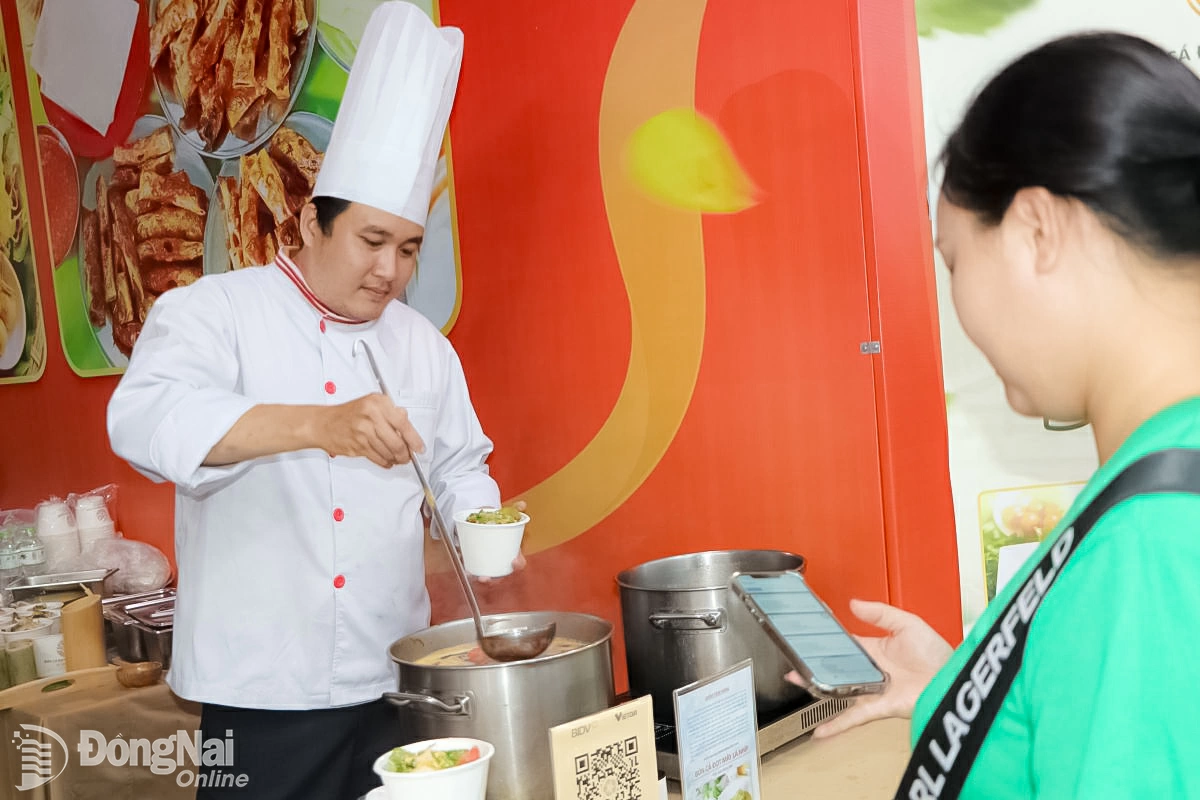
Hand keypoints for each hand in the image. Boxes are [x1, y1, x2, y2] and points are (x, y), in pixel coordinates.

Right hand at [314, 393, 424, 468]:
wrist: (323, 423)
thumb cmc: (349, 413)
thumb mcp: (372, 404)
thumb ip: (392, 413)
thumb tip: (409, 426)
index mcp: (378, 403)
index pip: (403, 423)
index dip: (414, 439)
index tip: (419, 448)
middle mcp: (370, 416)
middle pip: (397, 442)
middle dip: (405, 454)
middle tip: (408, 456)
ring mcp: (363, 432)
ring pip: (388, 452)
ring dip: (395, 459)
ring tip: (397, 458)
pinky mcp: (357, 446)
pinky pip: (377, 458)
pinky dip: (385, 462)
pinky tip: (386, 460)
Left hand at [476, 500, 526, 583]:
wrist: (488, 525)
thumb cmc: (500, 525)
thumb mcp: (506, 516)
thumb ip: (514, 510)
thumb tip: (522, 504)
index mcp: (513, 553)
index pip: (519, 564)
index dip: (518, 565)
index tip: (513, 561)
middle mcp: (503, 562)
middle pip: (502, 576)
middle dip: (495, 580)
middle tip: (486, 577)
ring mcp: (492, 565)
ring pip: (489, 577)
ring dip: (483, 580)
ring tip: (475, 577)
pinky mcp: (480, 564)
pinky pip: (477, 572)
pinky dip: (472, 573)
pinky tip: (467, 572)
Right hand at [787, 599, 952, 738]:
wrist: (953, 678)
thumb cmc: (938, 654)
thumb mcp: (909, 623)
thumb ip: (881, 613)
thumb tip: (855, 603)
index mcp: (876, 650)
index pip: (845, 643)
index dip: (827, 640)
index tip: (808, 636)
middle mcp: (871, 671)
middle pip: (835, 668)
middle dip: (813, 666)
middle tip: (793, 663)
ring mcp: (873, 689)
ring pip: (839, 690)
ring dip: (817, 689)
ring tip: (797, 684)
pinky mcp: (879, 707)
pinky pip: (854, 716)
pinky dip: (837, 726)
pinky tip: (821, 731)